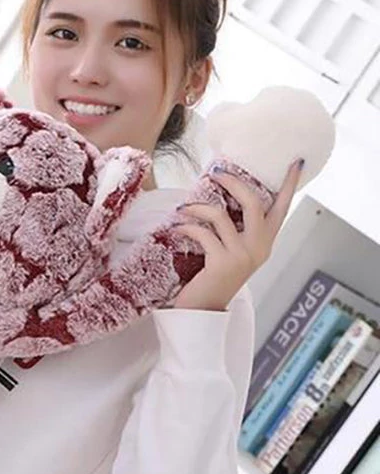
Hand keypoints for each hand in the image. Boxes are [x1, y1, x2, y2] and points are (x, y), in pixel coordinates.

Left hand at [172, 158, 303, 311]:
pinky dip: (187, 227)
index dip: (289, 185)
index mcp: (265, 244)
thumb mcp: (232, 253)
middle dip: (234, 183)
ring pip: (221, 216)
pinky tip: (177, 228)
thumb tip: (223, 201)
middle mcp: (258, 248)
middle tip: (216, 173)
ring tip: (184, 207)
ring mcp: (241, 256)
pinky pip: (202, 233)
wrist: (203, 311)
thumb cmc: (213, 280)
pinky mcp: (222, 263)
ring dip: (198, 207)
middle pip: (254, 202)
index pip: (283, 208)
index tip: (296, 162)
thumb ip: (236, 232)